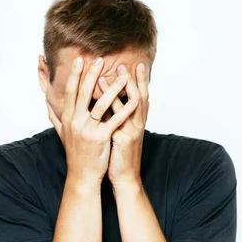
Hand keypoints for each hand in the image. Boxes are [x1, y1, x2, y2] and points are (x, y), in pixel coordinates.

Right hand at [46, 57, 138, 185]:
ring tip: (122, 76)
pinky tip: (135, 100)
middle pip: (84, 93)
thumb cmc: (75, 153)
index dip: (75, 74)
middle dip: (92, 74)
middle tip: (100, 59)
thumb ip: (55, 116)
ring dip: (112, 88)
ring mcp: (87, 130)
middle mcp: (75, 122)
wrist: (82, 175)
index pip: (71, 91)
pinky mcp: (100, 139)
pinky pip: (114, 121)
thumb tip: (47, 102)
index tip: (81, 59)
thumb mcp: (62, 133)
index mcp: (68, 118)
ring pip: (100, 105)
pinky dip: (125, 110)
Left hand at [98, 63, 149, 187]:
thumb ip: (117, 118)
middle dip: (134, 81)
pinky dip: (111, 108)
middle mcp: (137, 124)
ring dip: (120, 90)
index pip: (140, 97)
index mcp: (136, 122)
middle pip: (139, 97)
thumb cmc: (119, 155)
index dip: (140, 81)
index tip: (136, 65)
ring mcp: (132, 131)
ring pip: (129, 106)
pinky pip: (117, 120)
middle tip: (126, 65)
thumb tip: (109, 103)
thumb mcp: (120, 133)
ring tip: (112, 74)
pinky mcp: (124, 140)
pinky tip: (101, 99)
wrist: (125, 177)